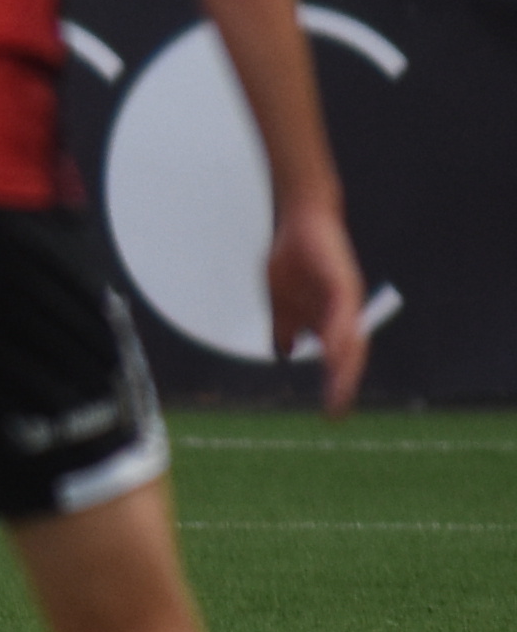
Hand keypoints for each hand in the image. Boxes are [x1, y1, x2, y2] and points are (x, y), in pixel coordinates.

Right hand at [266, 196, 372, 415]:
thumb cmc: (293, 258)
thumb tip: (285, 353)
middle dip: (341, 384)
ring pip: (350, 339)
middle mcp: (344, 313)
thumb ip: (285, 326)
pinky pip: (343, 314)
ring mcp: (346, 299)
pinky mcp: (344, 284)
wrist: (301, 219)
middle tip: (334, 412)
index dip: (334, 383)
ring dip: (344, 366)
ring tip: (337, 390)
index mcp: (330, 319)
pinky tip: (333, 353)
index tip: (328, 411)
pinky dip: (338, 335)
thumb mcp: (281, 301)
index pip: (337, 358)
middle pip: (349, 355)